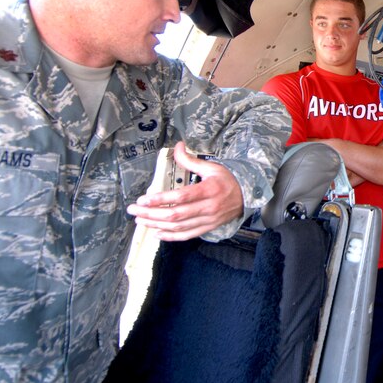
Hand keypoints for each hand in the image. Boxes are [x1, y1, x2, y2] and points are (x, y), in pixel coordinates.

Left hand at [127, 141, 244, 240]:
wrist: (247, 196)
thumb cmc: (227, 180)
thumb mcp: (211, 167)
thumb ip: (190, 160)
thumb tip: (177, 147)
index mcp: (209, 190)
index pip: (181, 197)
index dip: (160, 199)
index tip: (144, 199)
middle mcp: (208, 207)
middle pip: (176, 214)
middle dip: (151, 213)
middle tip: (134, 210)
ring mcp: (208, 220)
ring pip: (178, 227)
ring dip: (157, 225)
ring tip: (141, 220)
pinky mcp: (207, 228)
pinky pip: (187, 235)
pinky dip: (170, 236)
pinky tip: (157, 233)